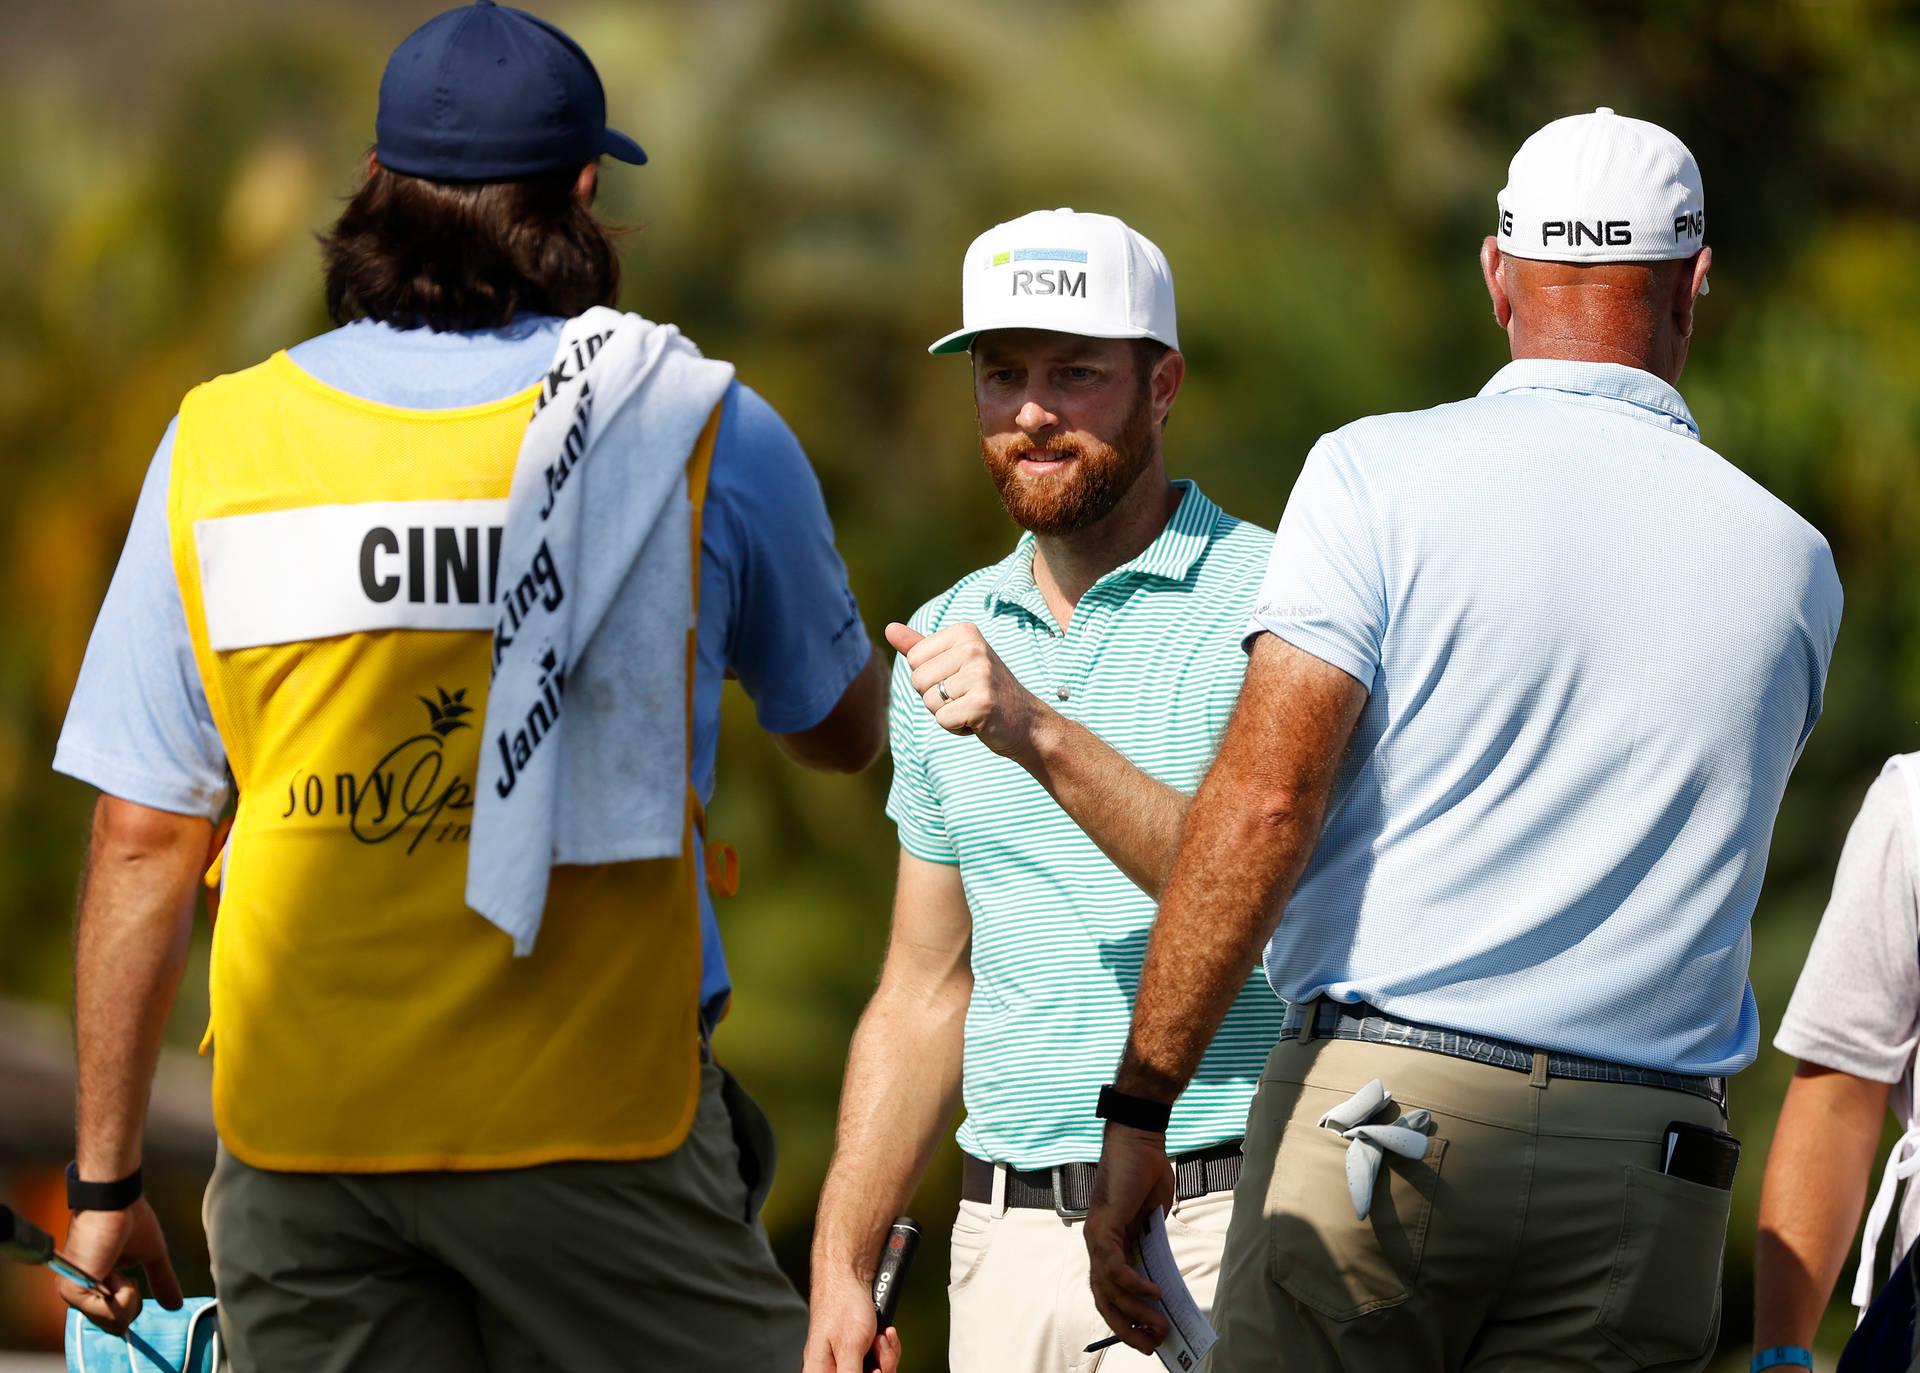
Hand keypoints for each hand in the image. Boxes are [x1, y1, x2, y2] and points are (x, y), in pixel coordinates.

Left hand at [57, 1200, 181, 1335]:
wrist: (116, 1200)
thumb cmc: (130, 1219)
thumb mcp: (151, 1256)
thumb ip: (161, 1281)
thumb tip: (176, 1304)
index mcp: (93, 1287)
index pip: (115, 1320)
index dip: (131, 1305)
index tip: (129, 1278)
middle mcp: (79, 1293)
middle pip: (116, 1327)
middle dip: (132, 1303)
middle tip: (126, 1275)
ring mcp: (73, 1294)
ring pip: (115, 1324)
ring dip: (129, 1296)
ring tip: (118, 1270)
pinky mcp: (74, 1291)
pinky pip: (111, 1315)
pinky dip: (125, 1294)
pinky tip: (114, 1272)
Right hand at [802, 1269, 901, 1372]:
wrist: (850, 1274)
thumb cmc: (842, 1305)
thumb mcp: (850, 1348)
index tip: (872, 1371)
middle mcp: (833, 1370)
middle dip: (880, 1370)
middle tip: (878, 1349)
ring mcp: (849, 1360)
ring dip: (886, 1356)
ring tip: (881, 1335)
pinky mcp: (862, 1351)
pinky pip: (880, 1361)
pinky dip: (887, 1348)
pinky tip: (885, 1333)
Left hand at [885, 622, 1051, 762]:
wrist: (1025, 722)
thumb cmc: (983, 691)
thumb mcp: (953, 663)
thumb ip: (920, 647)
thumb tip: (889, 628)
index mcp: (965, 632)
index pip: (914, 659)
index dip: (929, 678)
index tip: (958, 680)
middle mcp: (973, 648)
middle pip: (917, 679)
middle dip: (935, 697)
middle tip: (966, 696)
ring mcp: (980, 675)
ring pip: (928, 701)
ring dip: (946, 713)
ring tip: (972, 707)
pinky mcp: (982, 703)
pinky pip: (942, 719)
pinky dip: (956, 728)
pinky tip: (978, 721)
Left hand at [1085, 1123, 1175, 1354]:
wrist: (1140, 1141)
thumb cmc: (1146, 1175)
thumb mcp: (1153, 1221)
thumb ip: (1152, 1247)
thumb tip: (1162, 1279)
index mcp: (1107, 1244)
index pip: (1109, 1292)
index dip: (1125, 1318)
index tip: (1146, 1339)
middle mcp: (1096, 1244)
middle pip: (1104, 1299)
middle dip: (1128, 1328)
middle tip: (1153, 1346)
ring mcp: (1097, 1237)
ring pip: (1111, 1289)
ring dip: (1137, 1313)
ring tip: (1160, 1327)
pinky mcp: (1104, 1227)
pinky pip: (1117, 1267)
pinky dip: (1135, 1285)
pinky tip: (1155, 1295)